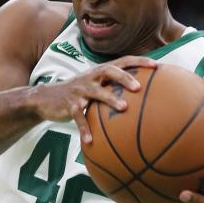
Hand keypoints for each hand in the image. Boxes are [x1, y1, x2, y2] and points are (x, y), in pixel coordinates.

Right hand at [28, 55, 156, 143]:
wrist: (46, 99)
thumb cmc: (80, 94)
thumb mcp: (97, 87)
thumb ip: (116, 88)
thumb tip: (145, 99)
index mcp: (101, 72)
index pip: (124, 61)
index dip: (140, 62)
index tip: (157, 66)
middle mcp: (91, 77)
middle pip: (109, 70)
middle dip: (125, 77)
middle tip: (139, 87)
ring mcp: (80, 90)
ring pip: (96, 92)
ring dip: (110, 99)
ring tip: (124, 108)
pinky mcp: (69, 104)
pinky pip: (79, 117)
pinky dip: (84, 129)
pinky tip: (90, 141)